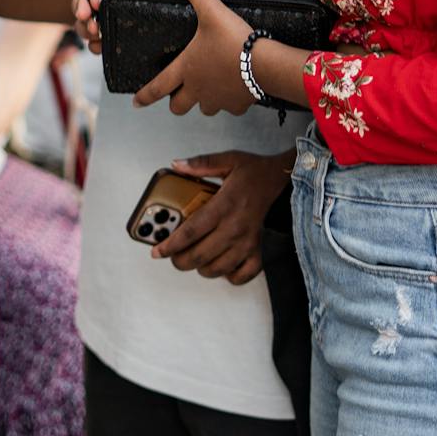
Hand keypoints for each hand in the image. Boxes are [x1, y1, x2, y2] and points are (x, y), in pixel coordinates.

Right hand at [71, 0, 178, 53]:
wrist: (197, 22)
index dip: (82, 0)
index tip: (86, 10)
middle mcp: (114, 6)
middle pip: (84, 12)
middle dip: (83, 21)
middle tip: (93, 28)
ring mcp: (117, 26)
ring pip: (90, 30)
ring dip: (88, 34)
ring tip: (98, 38)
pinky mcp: (123, 44)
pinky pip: (102, 46)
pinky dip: (97, 47)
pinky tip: (102, 48)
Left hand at [133, 0, 254, 114]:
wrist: (264, 63)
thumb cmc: (234, 40)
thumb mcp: (212, 10)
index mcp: (185, 69)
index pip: (157, 87)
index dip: (145, 96)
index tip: (136, 103)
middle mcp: (198, 90)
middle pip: (178, 106)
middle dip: (176, 102)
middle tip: (177, 95)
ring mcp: (218, 100)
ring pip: (205, 108)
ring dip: (204, 100)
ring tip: (210, 88)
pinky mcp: (237, 105)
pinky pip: (231, 107)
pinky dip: (231, 101)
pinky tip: (236, 88)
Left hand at [151, 150, 291, 283]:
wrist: (280, 179)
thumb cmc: (252, 171)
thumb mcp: (227, 160)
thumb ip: (201, 163)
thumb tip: (177, 164)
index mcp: (224, 206)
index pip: (191, 232)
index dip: (170, 245)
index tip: (156, 251)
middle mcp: (235, 227)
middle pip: (199, 255)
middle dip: (179, 260)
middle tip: (171, 255)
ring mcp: (247, 242)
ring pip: (216, 268)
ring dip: (199, 267)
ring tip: (192, 257)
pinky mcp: (257, 250)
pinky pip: (241, 275)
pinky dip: (228, 276)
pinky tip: (220, 264)